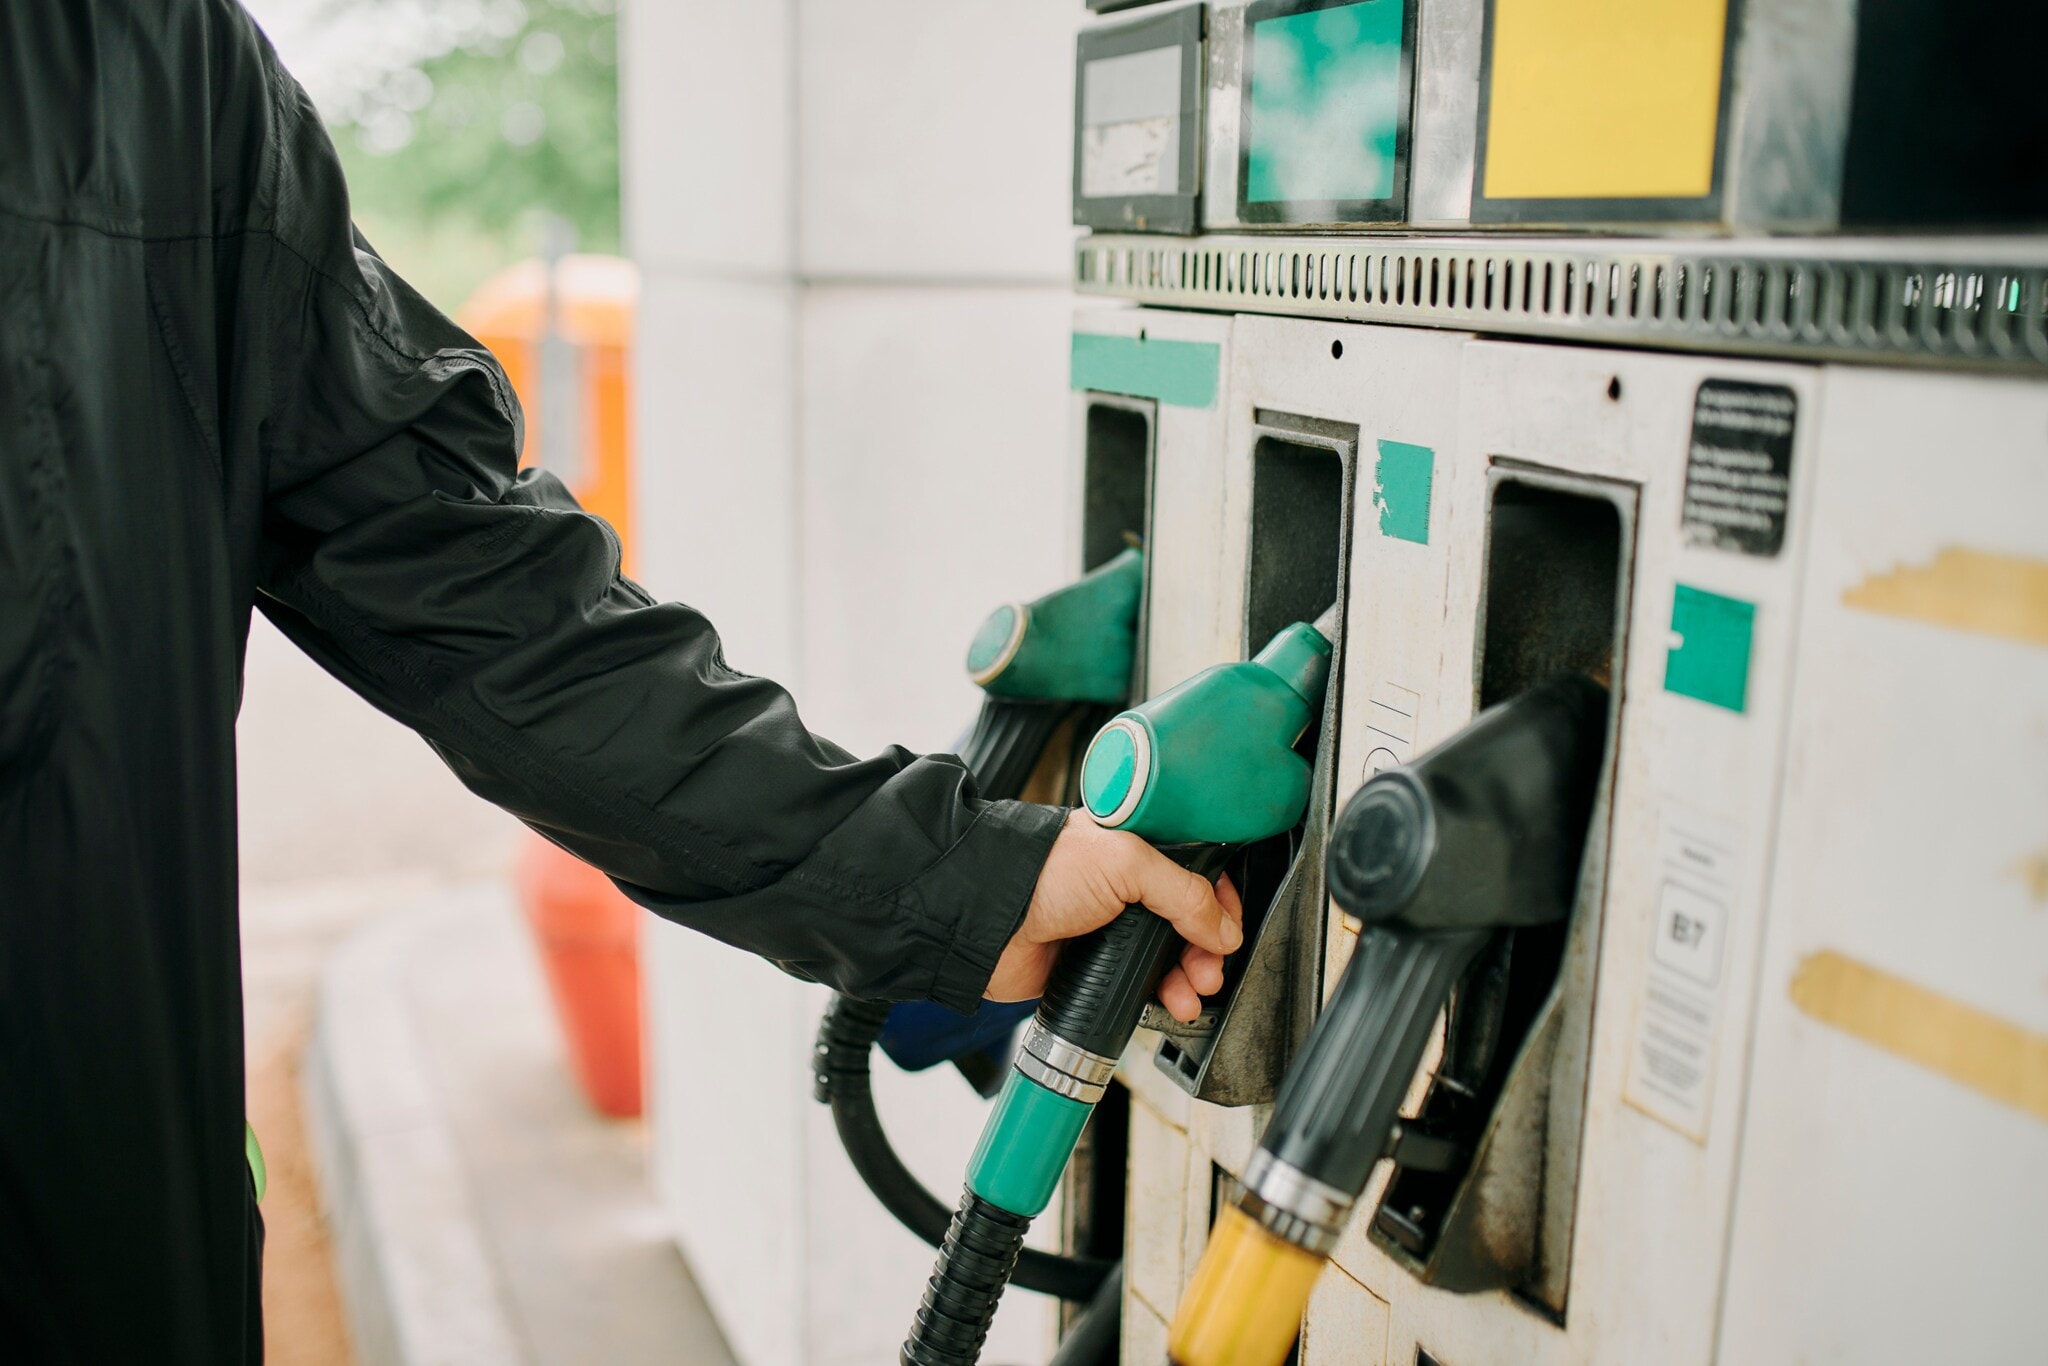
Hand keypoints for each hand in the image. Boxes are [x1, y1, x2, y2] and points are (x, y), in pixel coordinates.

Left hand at [985, 811, 1244, 1022]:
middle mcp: (1125, 885)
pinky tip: (1174, 1001)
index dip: (1220, 897)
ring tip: (1195, 988)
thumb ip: (1182, 891)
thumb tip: (1223, 927)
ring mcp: (1111, 927)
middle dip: (1209, 945)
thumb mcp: (1123, 863)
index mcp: (1134, 846)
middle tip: (1212, 964)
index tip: (1230, 923)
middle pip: (1189, 918)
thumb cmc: (1038, 871)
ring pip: (1170, 955)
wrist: (984, 920)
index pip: (1196, 869)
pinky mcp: (1096, 965)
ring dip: (1191, 974)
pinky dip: (1164, 995)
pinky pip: (1143, 984)